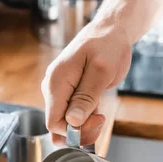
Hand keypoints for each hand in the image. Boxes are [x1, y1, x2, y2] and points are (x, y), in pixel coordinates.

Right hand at [42, 14, 132, 145]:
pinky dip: (85, 121)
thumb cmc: (107, 46)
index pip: (53, 122)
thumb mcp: (102, 71)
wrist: (110, 31)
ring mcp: (59, 92)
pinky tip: (97, 111)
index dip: (74, 130)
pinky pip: (71, 117)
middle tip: (101, 118)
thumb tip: (72, 121)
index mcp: (56, 82)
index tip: (97, 120)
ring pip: (65, 124)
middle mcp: (52, 88)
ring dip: (84, 127)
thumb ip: (86, 97)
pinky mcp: (67, 95)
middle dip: (81, 130)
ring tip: (100, 114)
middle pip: (58, 126)